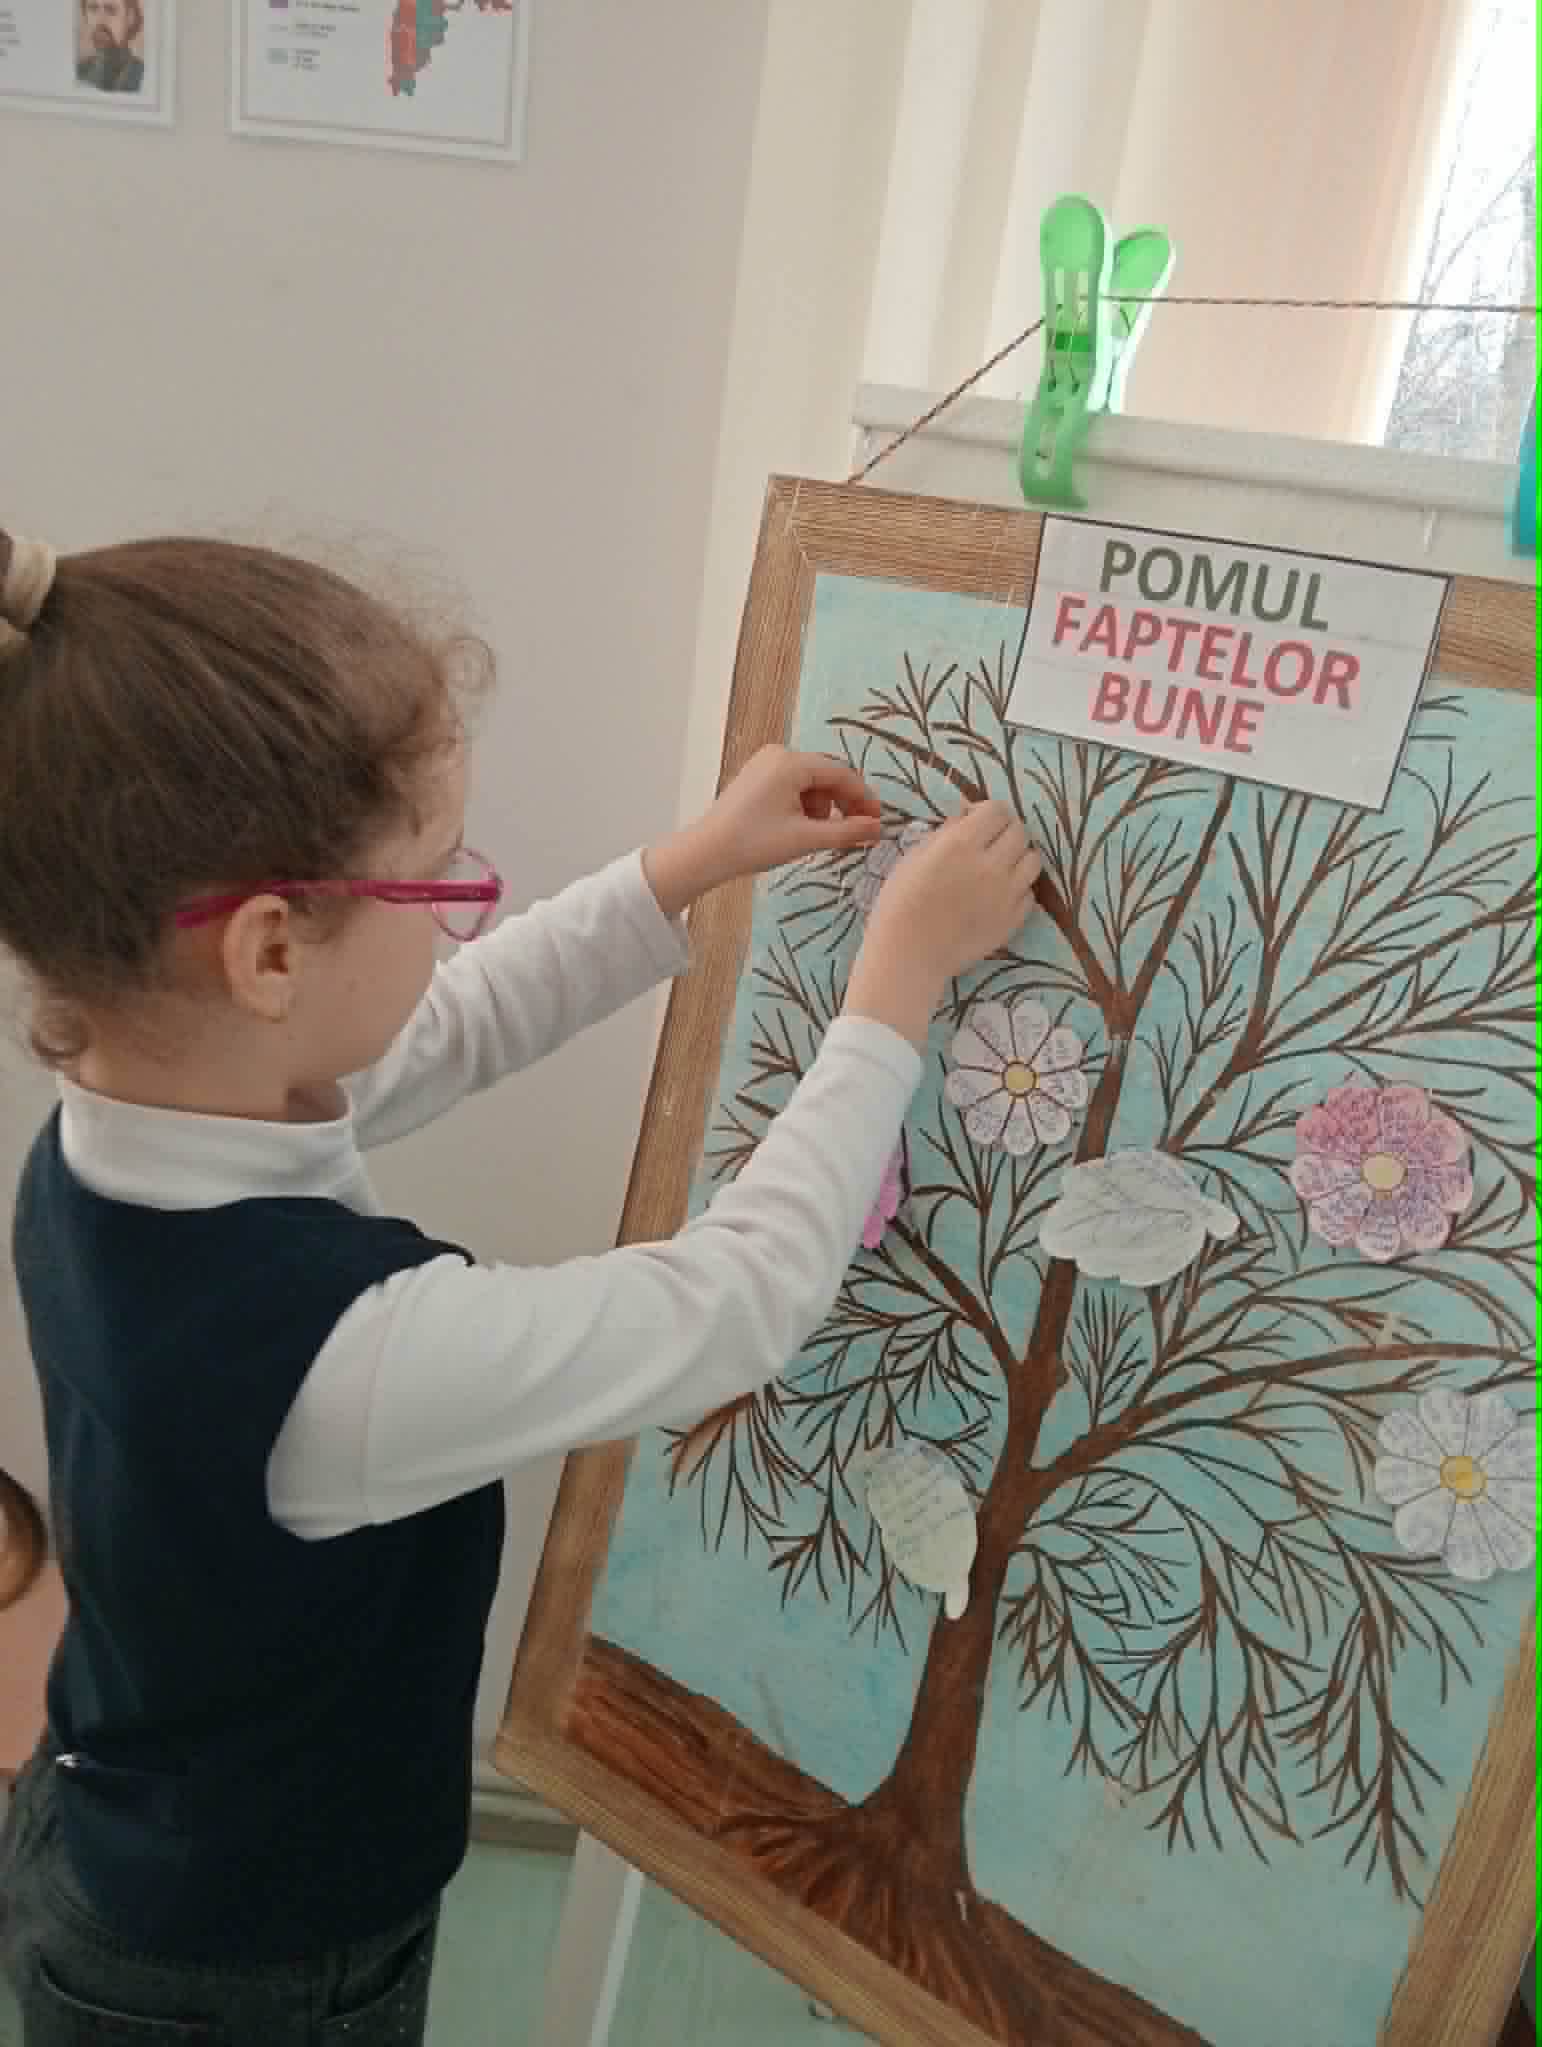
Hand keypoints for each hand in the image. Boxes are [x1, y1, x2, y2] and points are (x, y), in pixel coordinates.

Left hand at [644, 746, 881, 916]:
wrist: (707, 852)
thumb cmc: (754, 843)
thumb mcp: (805, 839)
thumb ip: (847, 832)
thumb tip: (878, 829)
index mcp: (791, 762)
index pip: (842, 774)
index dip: (864, 798)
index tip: (877, 823)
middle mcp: (779, 754)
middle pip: (827, 775)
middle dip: (844, 804)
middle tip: (857, 831)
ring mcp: (766, 763)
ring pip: (811, 781)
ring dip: (823, 807)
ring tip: (818, 834)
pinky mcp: (757, 776)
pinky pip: (793, 785)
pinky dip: (804, 805)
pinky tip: (800, 827)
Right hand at [845, 802, 1041, 1045]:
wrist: (908, 956)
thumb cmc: (899, 904)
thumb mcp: (913, 857)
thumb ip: (945, 833)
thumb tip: (966, 820)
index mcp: (962, 844)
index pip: (997, 810)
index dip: (987, 812)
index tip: (973, 821)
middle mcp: (991, 865)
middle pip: (1020, 832)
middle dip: (1004, 832)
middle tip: (988, 844)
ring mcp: (1007, 895)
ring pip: (1033, 861)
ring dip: (1018, 858)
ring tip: (999, 868)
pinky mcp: (1013, 920)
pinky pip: (1029, 894)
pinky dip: (1018, 889)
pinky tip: (998, 895)